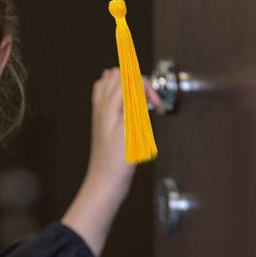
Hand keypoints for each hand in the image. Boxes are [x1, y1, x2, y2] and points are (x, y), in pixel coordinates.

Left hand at [84, 67, 163, 197]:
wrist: (106, 181)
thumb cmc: (117, 162)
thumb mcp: (129, 130)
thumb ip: (132, 103)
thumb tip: (136, 82)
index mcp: (107, 106)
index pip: (126, 77)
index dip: (144, 85)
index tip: (154, 101)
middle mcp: (101, 106)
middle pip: (117, 75)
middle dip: (136, 82)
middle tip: (149, 101)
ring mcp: (101, 113)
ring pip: (111, 84)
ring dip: (129, 87)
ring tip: (141, 103)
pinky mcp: (104, 121)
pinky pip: (110, 97)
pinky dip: (123, 97)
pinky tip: (132, 110)